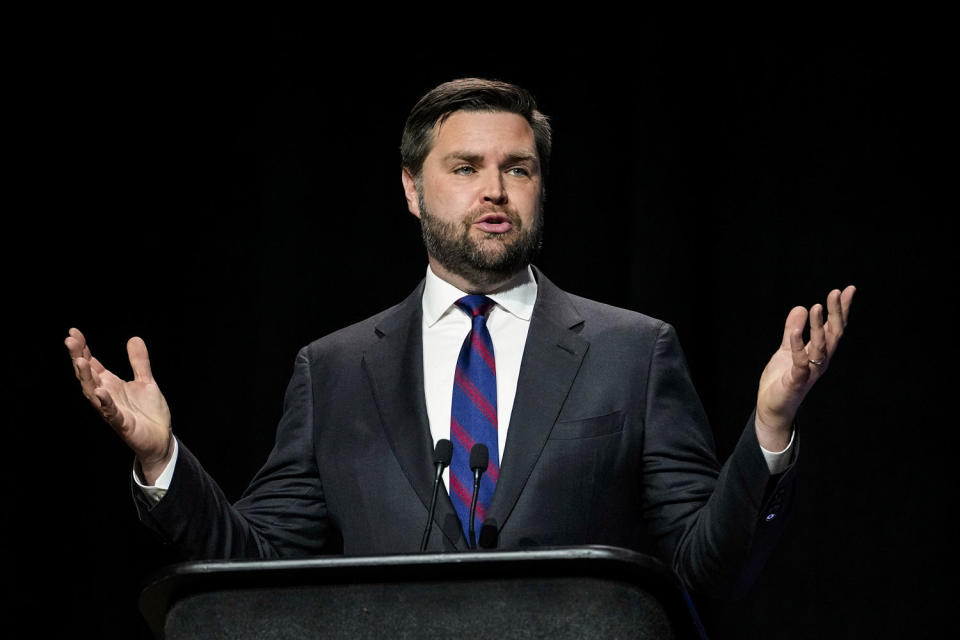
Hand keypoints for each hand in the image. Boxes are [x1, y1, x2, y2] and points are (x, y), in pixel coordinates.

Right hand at [65, 328, 172, 483]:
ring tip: (80, 361)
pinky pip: (111, 413)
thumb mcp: (146, 382)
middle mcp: (106, 396)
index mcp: (110, 385)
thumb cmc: (149, 412)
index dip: (83, 349)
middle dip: (78, 358)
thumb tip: (134, 338)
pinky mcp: (122, 424)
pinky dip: (105, 402)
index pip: (92, 364)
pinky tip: (100, 391)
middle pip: (87, 375)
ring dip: (86, 378)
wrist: (161, 438)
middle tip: (70, 341)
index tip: (73, 332)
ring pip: (93, 393)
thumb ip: (139, 362)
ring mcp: (112, 410)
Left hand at [755, 286, 855, 450]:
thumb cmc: (782, 380)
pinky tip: (795, 332)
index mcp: (819, 353)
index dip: (841, 309)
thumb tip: (800, 308)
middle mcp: (819, 362)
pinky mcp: (795, 381)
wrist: (773, 407)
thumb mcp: (787, 350)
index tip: (848, 290)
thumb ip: (793, 331)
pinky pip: (799, 363)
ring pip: (819, 347)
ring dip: (819, 327)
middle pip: (833, 335)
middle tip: (835, 293)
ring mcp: (809, 372)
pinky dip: (798, 347)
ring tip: (816, 307)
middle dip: (836, 314)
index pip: (834, 328)